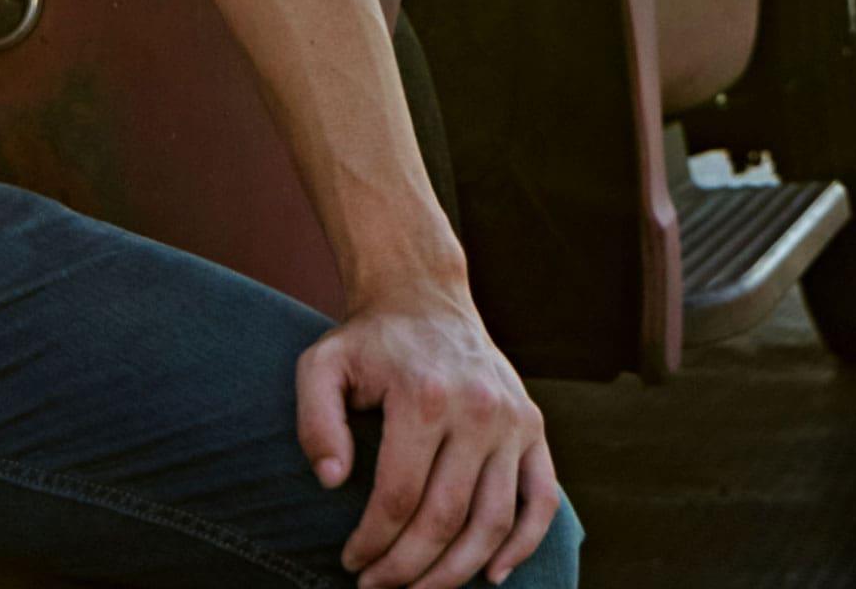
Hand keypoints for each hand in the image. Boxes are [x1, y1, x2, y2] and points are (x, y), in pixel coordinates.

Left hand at [295, 285, 559, 587]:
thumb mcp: (323, 364)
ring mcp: (511, 421)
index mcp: (423, 395)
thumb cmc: (369, 340)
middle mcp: (476, 409)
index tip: (351, 562)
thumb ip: (315, 420)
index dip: (373, 542)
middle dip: (408, 568)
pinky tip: (492, 574)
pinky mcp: (533, 427)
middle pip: (445, 519)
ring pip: (493, 522)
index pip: (398, 497)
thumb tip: (332, 481)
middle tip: (378, 587)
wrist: (423, 296)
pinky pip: (540, 501)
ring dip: (457, 571)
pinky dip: (522, 545)